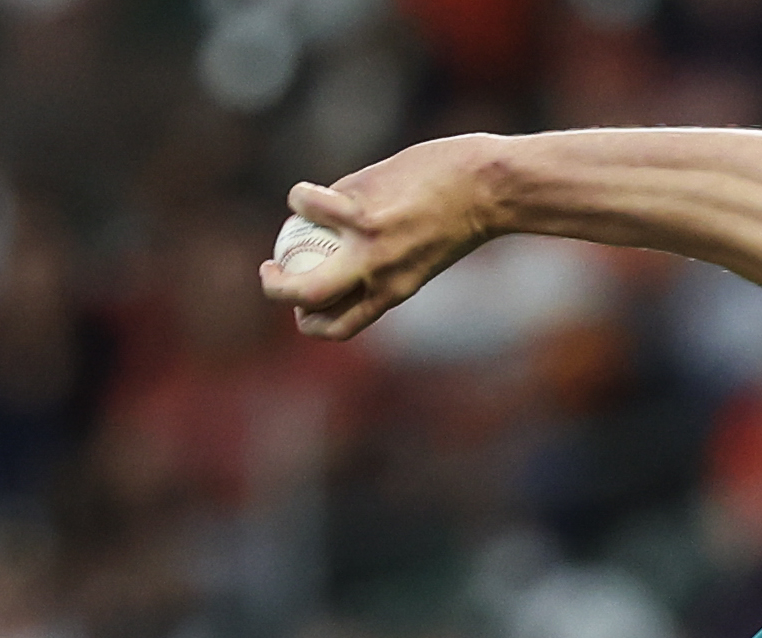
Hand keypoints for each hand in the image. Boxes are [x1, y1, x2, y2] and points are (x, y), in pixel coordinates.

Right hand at [259, 134, 500, 341]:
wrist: (489, 187)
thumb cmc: (462, 213)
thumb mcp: (425, 254)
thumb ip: (389, 259)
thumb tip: (348, 245)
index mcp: (392, 293)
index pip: (338, 327)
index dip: (309, 321)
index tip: (301, 302)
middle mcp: (377, 276)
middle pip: (308, 302)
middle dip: (277, 292)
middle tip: (271, 272)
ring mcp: (368, 244)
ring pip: (300, 260)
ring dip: (285, 238)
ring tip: (297, 215)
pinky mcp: (362, 208)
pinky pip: (310, 204)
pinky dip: (301, 198)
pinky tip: (310, 192)